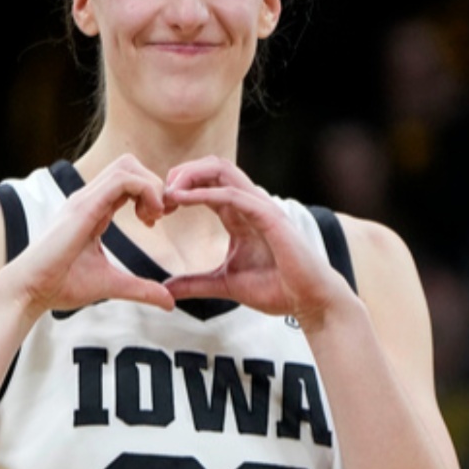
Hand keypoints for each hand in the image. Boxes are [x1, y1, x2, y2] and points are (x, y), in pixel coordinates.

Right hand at [1, 154, 174, 316]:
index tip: (156, 221)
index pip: (127, 182)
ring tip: (153, 217)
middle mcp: (89, 199)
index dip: (150, 194)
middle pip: (129, 165)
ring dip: (151, 186)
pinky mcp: (84, 206)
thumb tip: (169, 302)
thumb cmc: (61, 285)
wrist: (31, 290)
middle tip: (159, 216)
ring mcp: (85, 199)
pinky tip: (148, 217)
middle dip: (154, 184)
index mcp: (94, 210)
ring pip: (127, 166)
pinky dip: (145, 190)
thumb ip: (141, 289)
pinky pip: (122, 179)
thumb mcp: (112, 285)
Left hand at [161, 158, 353, 326]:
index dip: (179, 189)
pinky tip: (182, 200)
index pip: (207, 183)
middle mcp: (250, 204)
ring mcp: (261, 207)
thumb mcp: (224, 284)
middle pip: (212, 166)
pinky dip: (205, 192)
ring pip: (222, 169)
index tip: (158, 210)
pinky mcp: (269, 216)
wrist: (309, 301)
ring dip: (190, 175)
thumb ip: (194, 284)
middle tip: (158, 195)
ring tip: (168, 192)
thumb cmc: (277, 289)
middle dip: (181, 173)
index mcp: (240, 214)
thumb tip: (166, 290)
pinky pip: (233, 193)